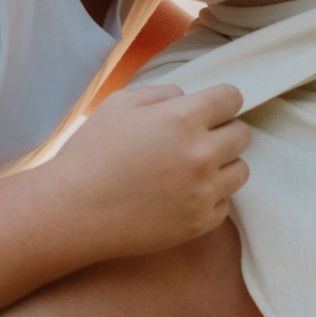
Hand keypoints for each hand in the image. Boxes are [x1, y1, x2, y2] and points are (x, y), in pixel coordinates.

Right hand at [41, 79, 249, 259]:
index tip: (210, 109)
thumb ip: (163, 93)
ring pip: (241, 170)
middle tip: (196, 140)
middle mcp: (201, 154)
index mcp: (183, 118)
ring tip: (192, 168)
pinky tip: (181, 194)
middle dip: (223, 131)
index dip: (220, 101)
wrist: (73, 211)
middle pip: (242, 134)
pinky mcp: (200, 222)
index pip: (232, 98)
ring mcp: (204, 192)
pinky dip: (209, 197)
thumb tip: (189, 98)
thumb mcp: (121, 104)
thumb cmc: (91, 153)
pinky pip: (224, 203)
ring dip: (222, 165)